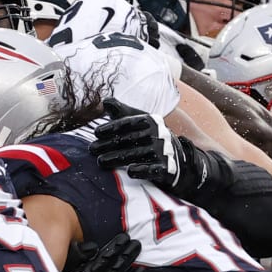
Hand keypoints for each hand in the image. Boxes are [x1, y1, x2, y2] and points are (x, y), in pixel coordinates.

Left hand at [90, 99, 210, 193]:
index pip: (129, 122)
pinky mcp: (167, 168)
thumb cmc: (151, 139)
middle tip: (91, 149)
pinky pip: (154, 169)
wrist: (179, 160)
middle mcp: (159, 134)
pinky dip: (142, 170)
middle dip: (109, 144)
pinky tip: (130, 171)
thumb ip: (122, 113)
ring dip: (117, 158)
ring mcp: (163, 151)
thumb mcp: (139, 123)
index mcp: (151, 121)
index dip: (112, 127)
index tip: (96, 132)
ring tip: (100, 161)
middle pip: (130, 139)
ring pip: (138, 154)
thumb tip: (105, 100)